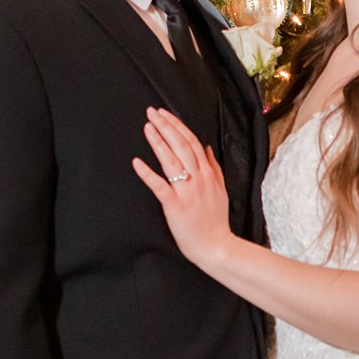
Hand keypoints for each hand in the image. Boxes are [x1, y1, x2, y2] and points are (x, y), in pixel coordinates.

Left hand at [133, 108, 232, 267]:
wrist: (216, 246)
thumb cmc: (216, 221)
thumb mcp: (221, 190)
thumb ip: (214, 167)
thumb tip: (206, 147)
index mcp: (208, 173)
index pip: (192, 142)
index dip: (177, 125)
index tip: (164, 114)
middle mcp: (198, 178)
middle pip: (180, 145)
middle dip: (165, 126)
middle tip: (151, 112)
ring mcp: (187, 191)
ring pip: (171, 160)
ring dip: (158, 141)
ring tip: (147, 127)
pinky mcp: (175, 205)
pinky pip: (159, 186)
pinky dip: (147, 173)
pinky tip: (137, 162)